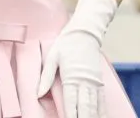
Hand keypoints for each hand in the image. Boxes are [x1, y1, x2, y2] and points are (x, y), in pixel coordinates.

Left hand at [38, 0, 115, 117]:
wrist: (85, 31)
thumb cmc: (66, 43)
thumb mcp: (52, 57)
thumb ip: (45, 77)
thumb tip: (37, 94)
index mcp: (71, 78)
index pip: (71, 104)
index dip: (70, 117)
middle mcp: (85, 82)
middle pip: (85, 109)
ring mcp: (94, 83)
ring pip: (95, 107)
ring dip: (93, 117)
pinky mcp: (99, 81)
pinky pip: (102, 100)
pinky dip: (102, 111)